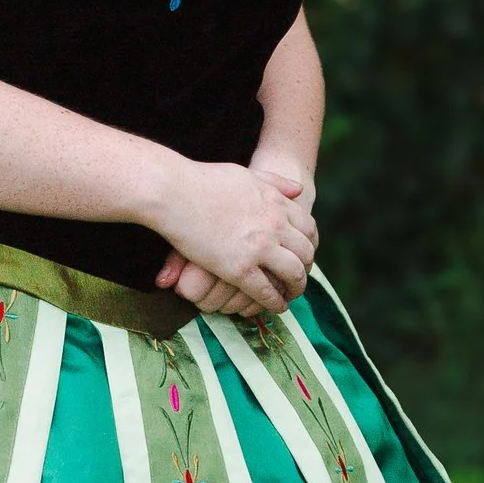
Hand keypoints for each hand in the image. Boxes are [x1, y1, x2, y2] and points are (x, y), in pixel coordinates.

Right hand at [153, 161, 316, 314]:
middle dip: (306, 269)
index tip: (304, 255)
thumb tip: (300, 191)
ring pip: (293, 274)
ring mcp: (260, 248)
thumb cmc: (203, 180)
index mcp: (277, 203)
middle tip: (299, 278)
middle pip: (306, 253)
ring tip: (291, 296)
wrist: (174, 191)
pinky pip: (267, 292)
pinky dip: (275, 302)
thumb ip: (275, 183)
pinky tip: (276, 307)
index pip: (308, 229)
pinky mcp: (240, 269)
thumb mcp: (247, 174)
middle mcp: (275, 226)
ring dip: (296, 288)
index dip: (309, 245)